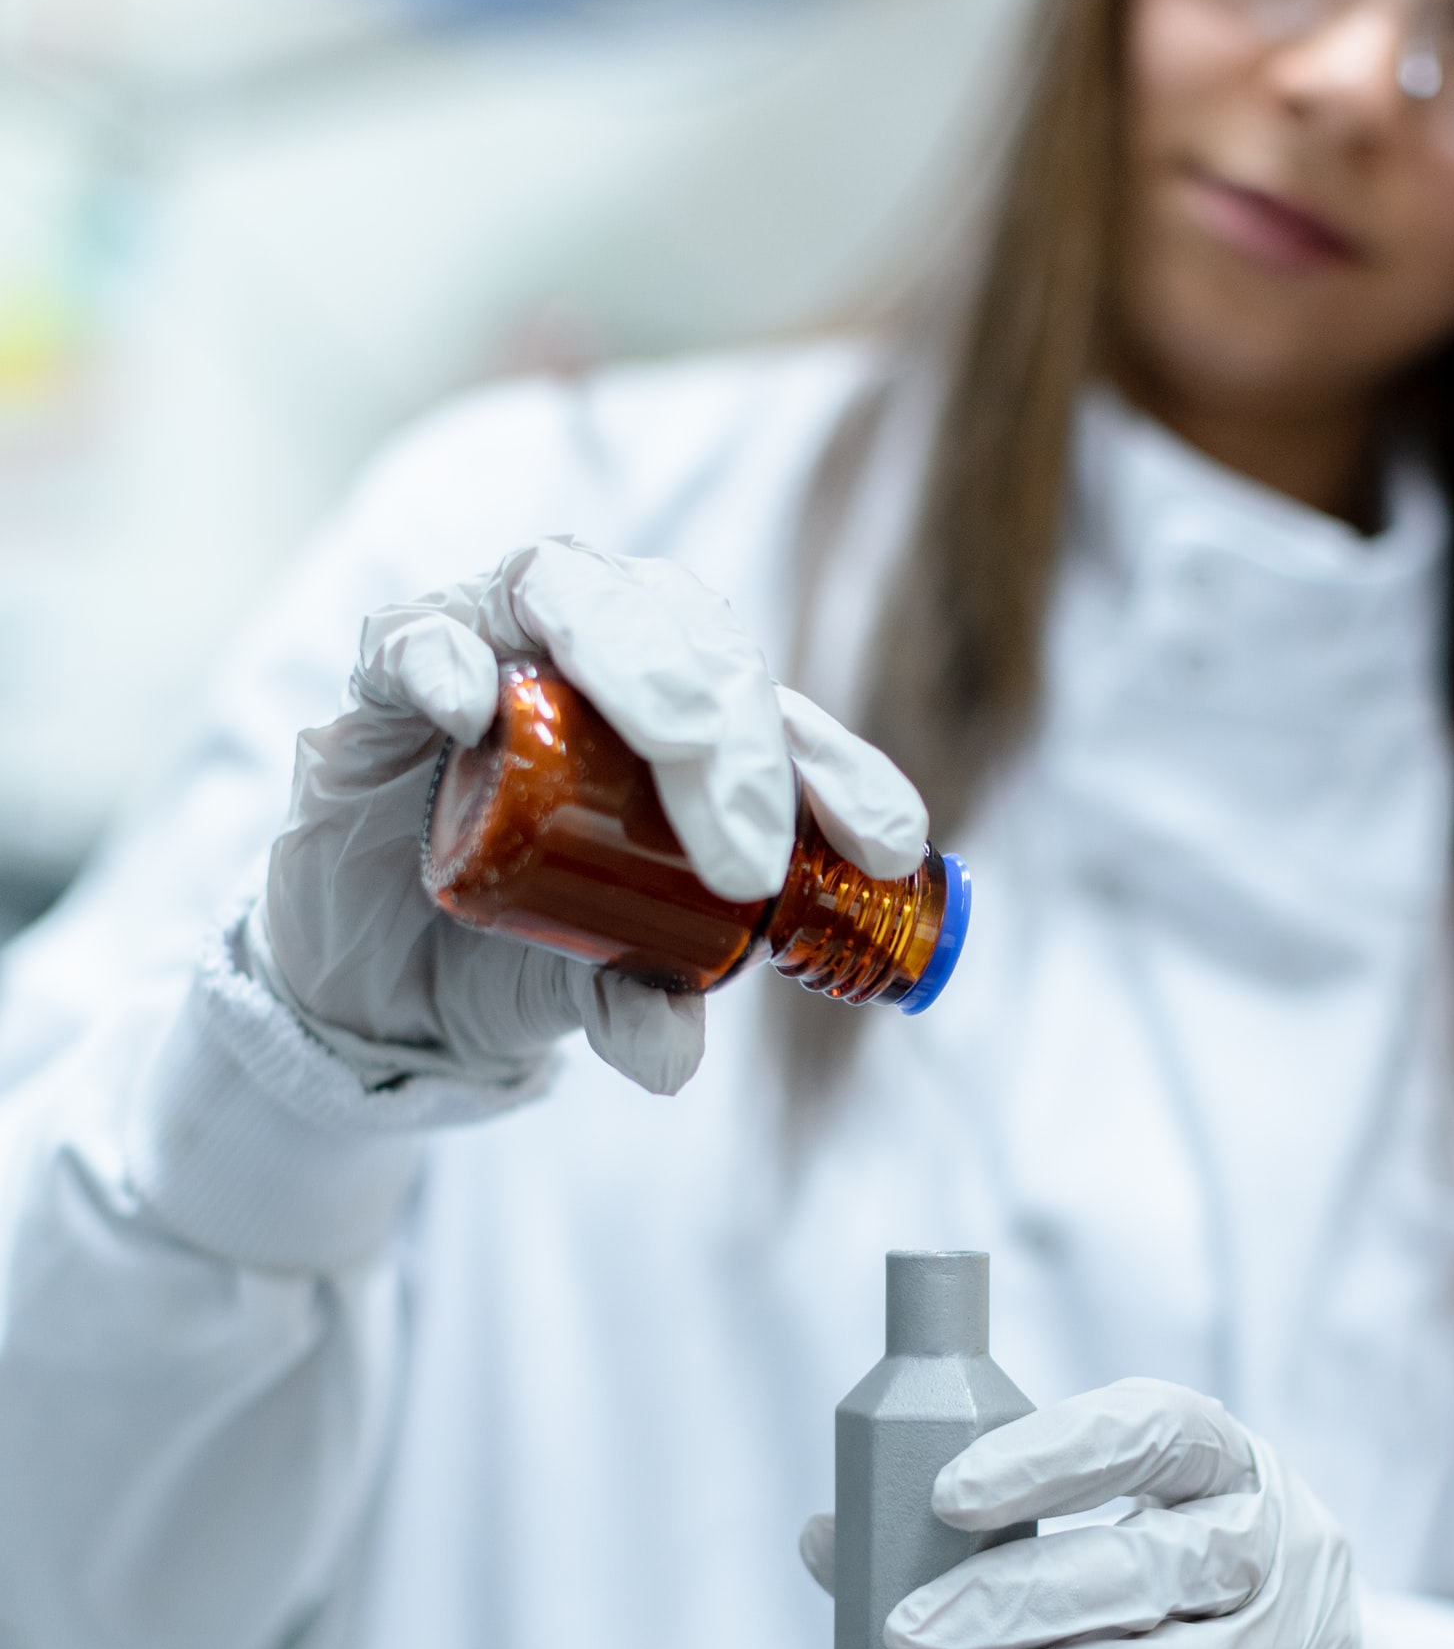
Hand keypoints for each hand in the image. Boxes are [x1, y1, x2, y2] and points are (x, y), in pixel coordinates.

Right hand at [253, 536, 926, 1094]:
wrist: (369, 971)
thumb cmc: (507, 940)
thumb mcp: (584, 982)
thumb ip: (633, 999)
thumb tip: (671, 1057)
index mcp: (677, 715)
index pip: (774, 714)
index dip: (837, 768)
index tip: (890, 847)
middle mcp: (595, 653)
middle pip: (686, 635)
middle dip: (739, 733)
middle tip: (755, 854)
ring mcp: (489, 647)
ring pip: (571, 592)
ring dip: (637, 665)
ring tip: (683, 747)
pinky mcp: (385, 680)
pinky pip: (415, 636)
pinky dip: (446, 658)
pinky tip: (472, 707)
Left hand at [871, 1379, 1437, 1648]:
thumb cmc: (1171, 1576)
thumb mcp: (1123, 1512)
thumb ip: (981, 1521)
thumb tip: (827, 1539)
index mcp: (1227, 1461)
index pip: (1155, 1432)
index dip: (1054, 1458)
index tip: (949, 1494)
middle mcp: (1268, 1552)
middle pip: (1148, 1569)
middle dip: (1014, 1602)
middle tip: (906, 1631)